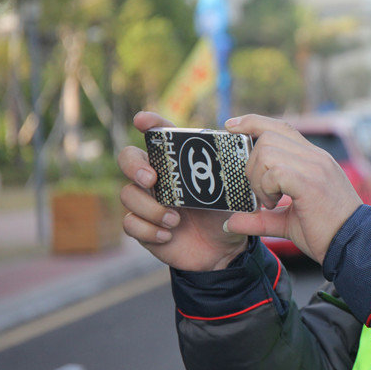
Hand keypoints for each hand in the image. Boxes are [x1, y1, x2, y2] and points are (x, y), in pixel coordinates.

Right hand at [118, 112, 247, 270]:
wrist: (224, 249)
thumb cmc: (227, 212)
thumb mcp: (236, 188)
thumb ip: (236, 169)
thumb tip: (242, 146)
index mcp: (179, 162)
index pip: (160, 135)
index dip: (149, 123)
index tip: (142, 120)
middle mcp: (158, 178)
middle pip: (128, 158)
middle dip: (134, 165)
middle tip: (152, 179)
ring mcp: (147, 201)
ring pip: (128, 194)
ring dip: (150, 208)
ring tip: (175, 220)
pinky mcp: (143, 227)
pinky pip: (129, 223)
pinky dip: (148, 230)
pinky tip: (169, 235)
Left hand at [220, 115, 362, 263]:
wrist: (354, 245)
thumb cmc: (325, 234)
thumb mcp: (287, 222)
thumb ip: (260, 218)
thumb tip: (230, 221)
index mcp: (314, 159)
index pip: (281, 127)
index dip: (253, 122)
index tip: (231, 125)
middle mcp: (315, 157)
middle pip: (268, 136)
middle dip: (252, 165)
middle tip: (262, 194)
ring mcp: (315, 166)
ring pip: (267, 151)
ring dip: (258, 178)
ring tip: (270, 201)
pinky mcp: (311, 182)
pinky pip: (275, 171)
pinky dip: (266, 187)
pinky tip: (274, 203)